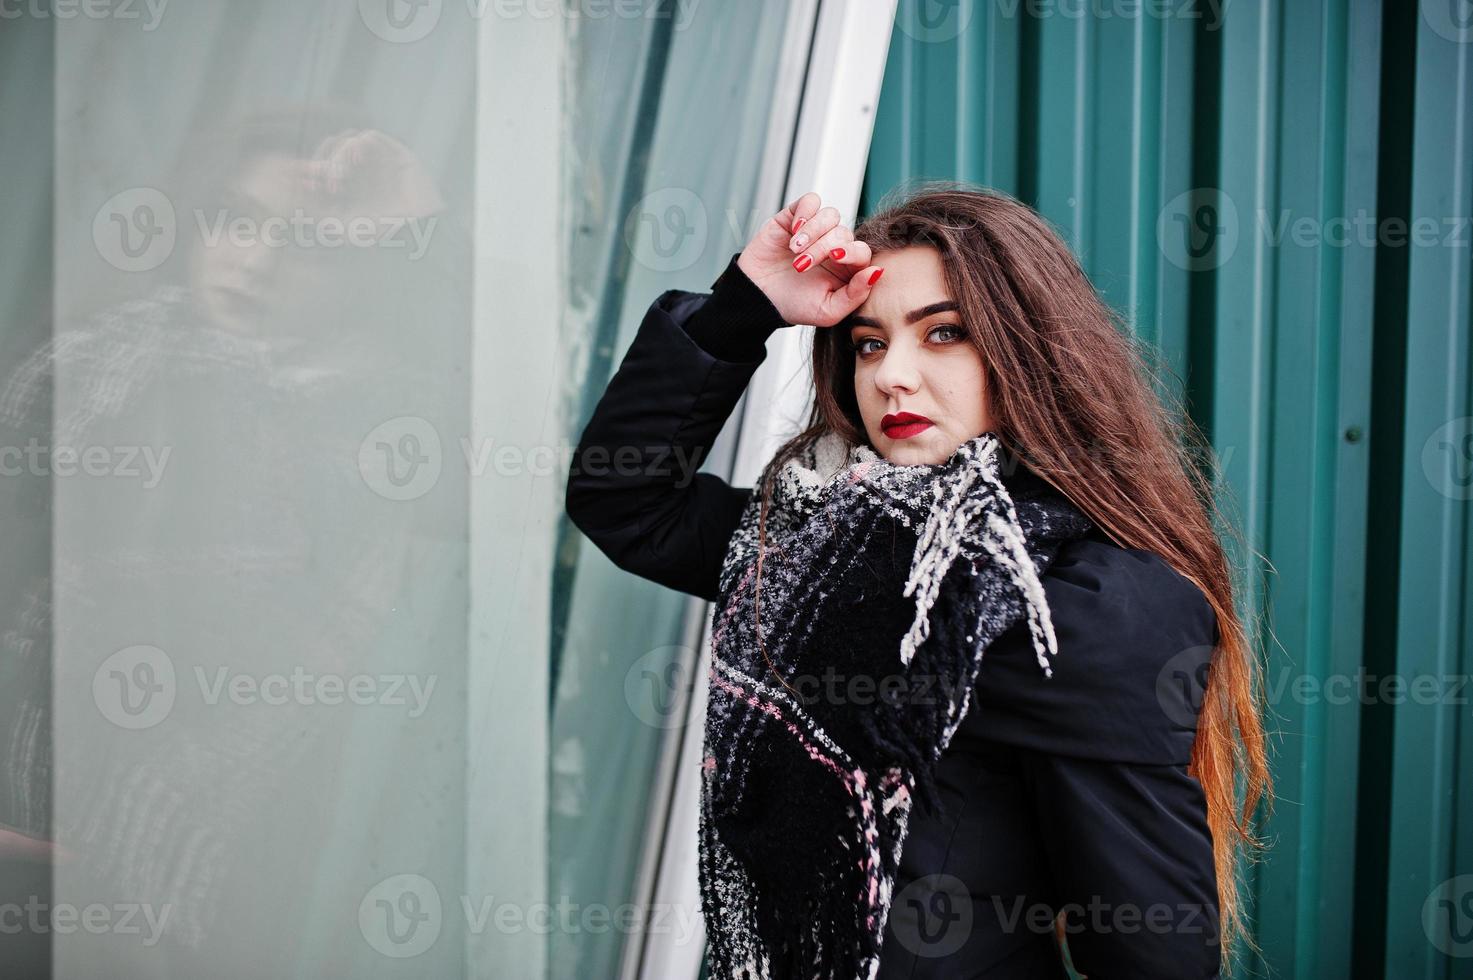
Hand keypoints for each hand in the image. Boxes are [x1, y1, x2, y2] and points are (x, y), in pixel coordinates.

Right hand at [736, 191, 883, 327]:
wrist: (757, 297)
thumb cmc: (793, 305)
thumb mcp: (827, 311)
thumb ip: (855, 295)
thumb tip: (876, 272)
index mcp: (847, 268)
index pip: (862, 251)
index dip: (851, 251)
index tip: (835, 258)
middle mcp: (835, 246)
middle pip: (843, 233)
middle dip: (822, 248)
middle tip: (801, 266)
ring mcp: (816, 230)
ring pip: (830, 215)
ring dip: (812, 232)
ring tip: (795, 250)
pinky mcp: (796, 217)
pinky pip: (811, 201)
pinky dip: (805, 213)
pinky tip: (793, 231)